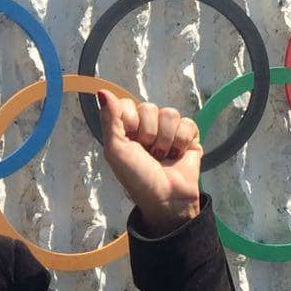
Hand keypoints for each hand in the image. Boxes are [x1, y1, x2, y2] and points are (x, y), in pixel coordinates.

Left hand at [96, 90, 201, 234]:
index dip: (130, 120)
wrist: (166, 199)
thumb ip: (109, 120)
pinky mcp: (189, 136)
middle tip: (148, 153)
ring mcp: (168, 131)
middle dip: (149, 133)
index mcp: (126, 129)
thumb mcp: (116, 150)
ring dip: (165, 140)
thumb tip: (102, 91)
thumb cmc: (137, 179)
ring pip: (170, 113)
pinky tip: (178, 155)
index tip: (130, 139)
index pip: (127, 104)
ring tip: (162, 157)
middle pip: (149, 107)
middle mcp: (147, 127)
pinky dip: (182, 142)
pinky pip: (188, 123)